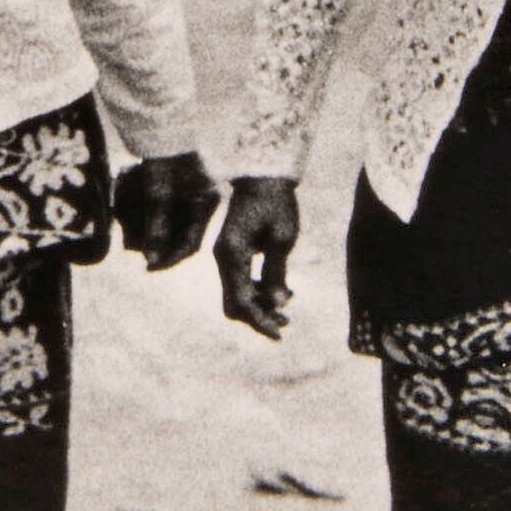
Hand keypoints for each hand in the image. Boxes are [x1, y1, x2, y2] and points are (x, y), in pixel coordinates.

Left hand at [113, 149, 218, 275]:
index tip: (149, 267)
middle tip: (135, 249)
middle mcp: (202, 202)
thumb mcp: (158, 194)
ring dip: (151, 231)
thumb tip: (152, 260)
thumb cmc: (163, 155)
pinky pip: (164, 212)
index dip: (169, 258)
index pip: (190, 243)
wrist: (159, 123)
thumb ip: (157, 227)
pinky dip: (148, 216)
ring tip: (131, 232)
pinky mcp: (177, 188)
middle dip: (157, 244)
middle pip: (179, 236)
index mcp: (207, 203)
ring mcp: (190, 195)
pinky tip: (133, 215)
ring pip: (170, 225)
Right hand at [213, 174, 303, 340]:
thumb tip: (278, 303)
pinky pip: (240, 281)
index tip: (279, 333)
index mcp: (232, 255)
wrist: (263, 176)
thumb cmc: (276, 203)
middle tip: (286, 322)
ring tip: (288, 307)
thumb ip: (277, 272)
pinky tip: (281, 290)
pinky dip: (258, 291)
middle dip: (258, 316)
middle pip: (234, 303)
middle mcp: (223, 259)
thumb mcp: (283, 238)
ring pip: (236, 294)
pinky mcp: (232, 253)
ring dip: (260, 305)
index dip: (259, 321)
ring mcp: (225, 256)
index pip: (242, 301)